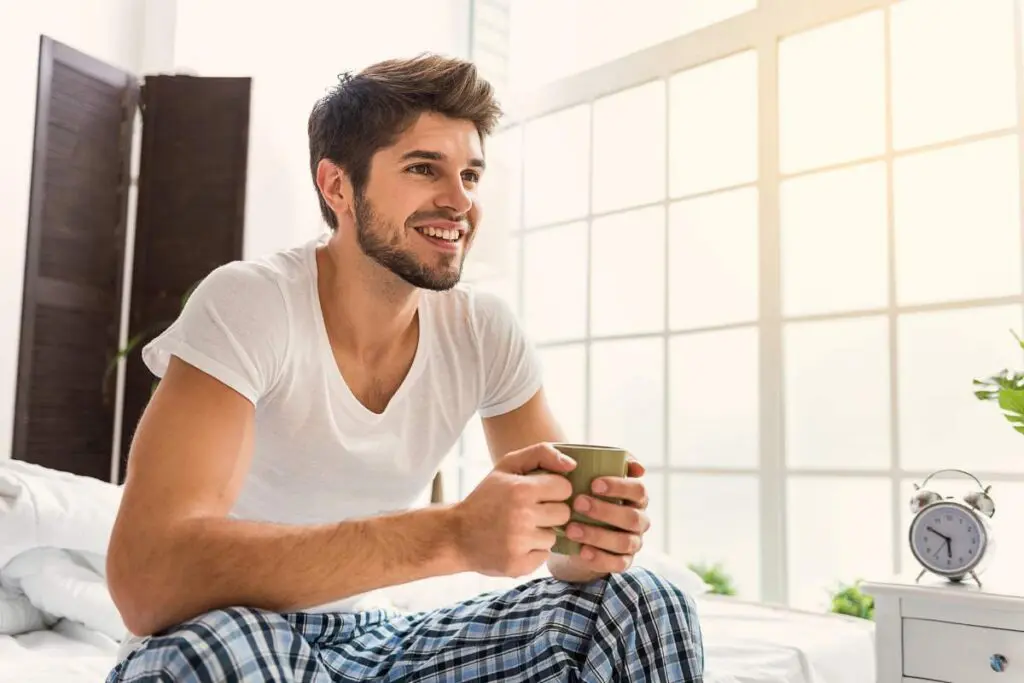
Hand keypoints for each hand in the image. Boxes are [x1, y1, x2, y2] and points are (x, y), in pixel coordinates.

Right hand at [452, 443, 573, 577]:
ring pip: (554, 536)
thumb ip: (541, 454)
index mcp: (521, 490)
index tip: (539, 492)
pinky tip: (515, 544)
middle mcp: (522, 517)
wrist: (456, 535)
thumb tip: (572, 464)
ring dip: (541, 533)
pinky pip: (544, 556)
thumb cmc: (486, 497)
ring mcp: (520, 543)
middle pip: (564, 513)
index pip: (564, 487)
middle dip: (550, 511)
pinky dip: (533, 551)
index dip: (553, 489)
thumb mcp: (507, 466)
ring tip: (519, 528)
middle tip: (529, 511)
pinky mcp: (518, 566)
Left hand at [556, 456, 650, 576]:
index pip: (638, 490)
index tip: (593, 484)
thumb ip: (606, 459)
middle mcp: (639, 519)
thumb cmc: (581, 494)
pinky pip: (618, 564)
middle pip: (632, 517)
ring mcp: (633, 542)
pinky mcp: (623, 561)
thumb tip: (636, 467)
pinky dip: (600, 558)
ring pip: (624, 542)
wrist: (570, 529)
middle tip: (578, 503)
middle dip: (604, 511)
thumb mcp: (587, 474)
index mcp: (635, 497)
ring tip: (571, 529)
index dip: (619, 487)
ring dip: (598, 535)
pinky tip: (582, 551)